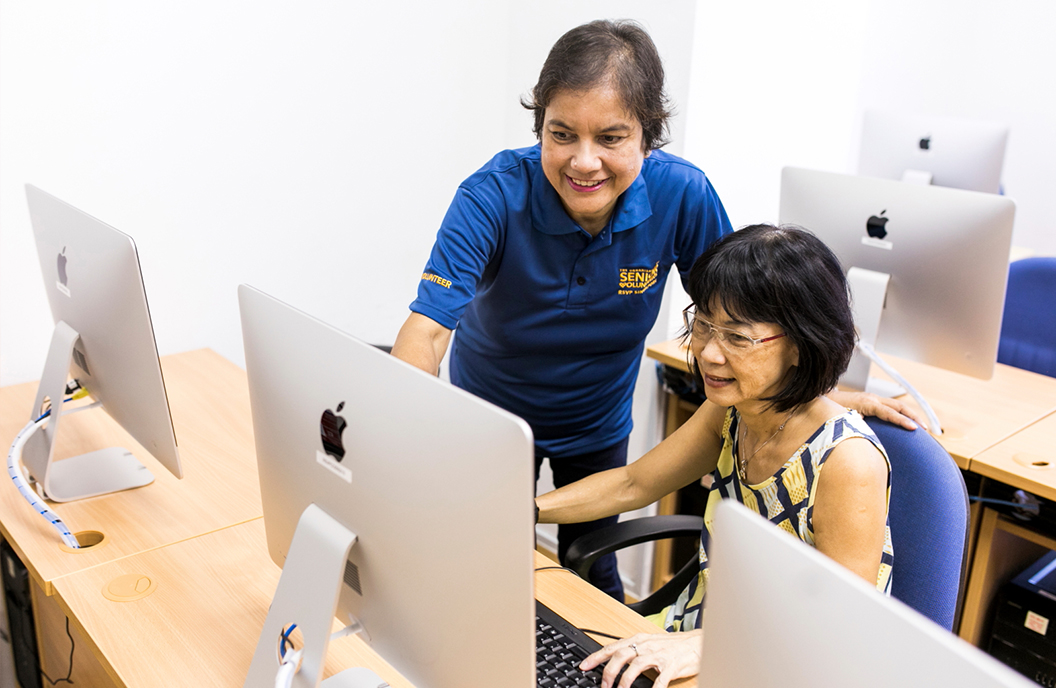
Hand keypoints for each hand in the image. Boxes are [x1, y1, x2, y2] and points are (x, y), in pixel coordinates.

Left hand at [579, 630, 702, 687]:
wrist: (697, 642)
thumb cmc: (672, 645)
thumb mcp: (649, 644)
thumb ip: (632, 651)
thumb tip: (614, 662)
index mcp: (638, 640)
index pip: (612, 647)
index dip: (596, 657)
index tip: (584, 666)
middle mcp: (646, 645)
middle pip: (621, 655)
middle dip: (609, 671)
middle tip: (603, 685)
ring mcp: (659, 655)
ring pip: (636, 666)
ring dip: (625, 680)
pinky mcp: (672, 666)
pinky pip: (660, 680)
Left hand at [828, 390, 928, 431]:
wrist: (819, 400)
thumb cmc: (830, 412)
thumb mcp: (843, 419)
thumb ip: (856, 425)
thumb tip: (867, 436)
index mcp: (867, 402)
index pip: (890, 412)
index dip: (902, 421)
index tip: (914, 429)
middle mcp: (872, 398)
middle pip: (899, 406)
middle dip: (914, 417)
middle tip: (925, 430)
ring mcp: (872, 399)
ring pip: (897, 405)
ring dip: (910, 415)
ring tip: (921, 427)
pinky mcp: (870, 403)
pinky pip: (890, 408)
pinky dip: (901, 415)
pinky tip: (906, 424)